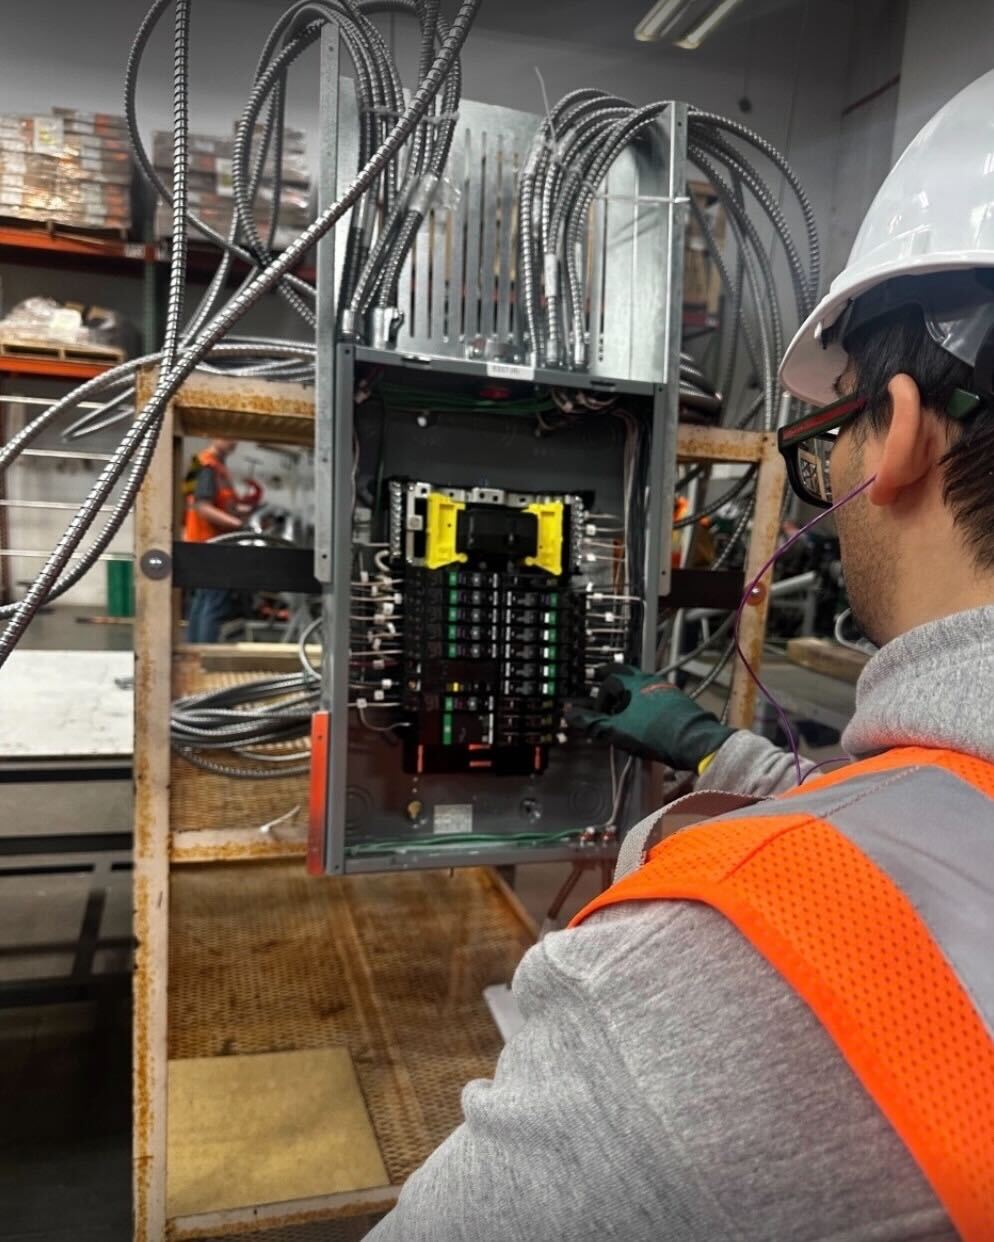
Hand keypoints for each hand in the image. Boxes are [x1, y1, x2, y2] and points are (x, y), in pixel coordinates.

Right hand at [566, 664, 734, 769]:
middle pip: (626, 672)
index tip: (597, 712)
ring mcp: (666, 688)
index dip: (598, 696)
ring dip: (630, 690)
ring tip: (624, 704)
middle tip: (602, 680)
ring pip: (642, 682)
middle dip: (612, 678)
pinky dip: (645, 699)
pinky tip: (646, 715)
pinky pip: (656, 694)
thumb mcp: (618, 731)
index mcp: (633, 683)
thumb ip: (593, 723)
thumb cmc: (656, 733)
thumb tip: (570, 714)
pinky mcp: (678, 700)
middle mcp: (649, 680)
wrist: (694, 741)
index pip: (608, 680)